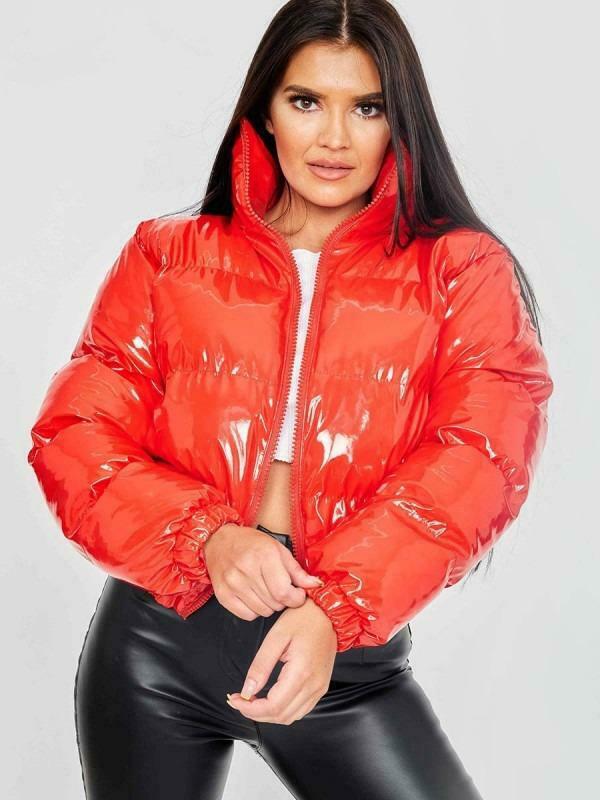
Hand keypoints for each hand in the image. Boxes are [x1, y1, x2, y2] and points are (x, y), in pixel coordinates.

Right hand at [204, 523, 323, 619]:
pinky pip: (247, 615)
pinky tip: (254, 596)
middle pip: (275, 603)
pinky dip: (254, 610)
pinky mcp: (223, 594)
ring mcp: (233, 583)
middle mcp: (247, 570)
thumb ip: (297, 570)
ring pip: (262, 611)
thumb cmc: (251, 543)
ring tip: (266, 591)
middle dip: (284, 600)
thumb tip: (315, 585)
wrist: (218, 541)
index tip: (297, 594)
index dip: (296, 598)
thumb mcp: (278, 549)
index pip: (284, 592)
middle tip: (280, 589)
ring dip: (270, 605)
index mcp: (264, 556)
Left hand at [226, 597, 337, 724]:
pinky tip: (270, 699)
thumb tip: (247, 691)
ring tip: (252, 700)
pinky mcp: (321, 686)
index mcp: (301, 673)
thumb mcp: (276, 636)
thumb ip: (261, 665)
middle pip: (281, 716)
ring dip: (269, 714)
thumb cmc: (303, 619)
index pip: (273, 706)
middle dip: (256, 713)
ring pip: (291, 717)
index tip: (236, 700)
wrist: (328, 613)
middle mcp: (314, 685)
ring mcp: (320, 688)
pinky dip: (283, 710)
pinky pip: (301, 709)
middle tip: (239, 700)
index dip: (251, 709)